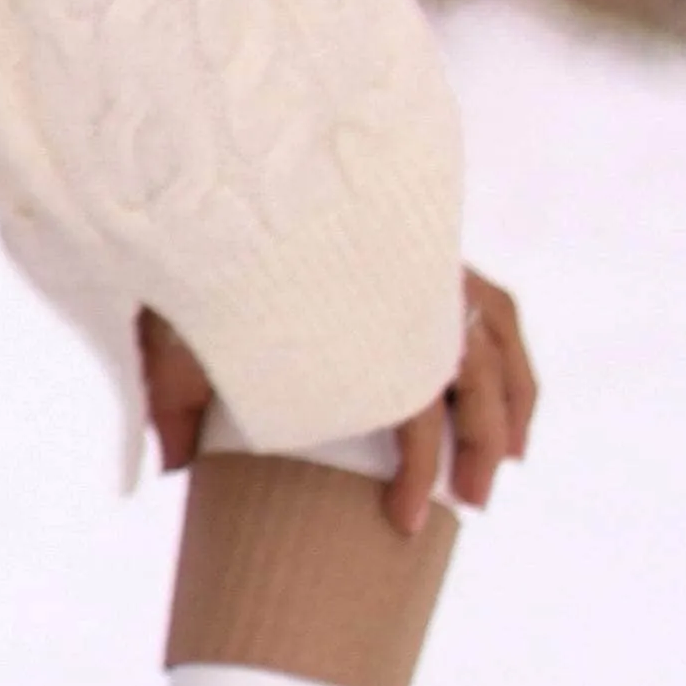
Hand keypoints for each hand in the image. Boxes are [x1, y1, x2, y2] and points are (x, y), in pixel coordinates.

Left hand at [137, 264, 538, 541]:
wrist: (220, 162)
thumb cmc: (196, 249)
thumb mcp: (175, 327)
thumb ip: (176, 399)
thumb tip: (174, 469)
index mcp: (353, 314)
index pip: (408, 405)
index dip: (416, 474)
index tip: (406, 523)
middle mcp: (403, 283)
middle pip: (469, 376)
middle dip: (477, 448)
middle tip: (470, 504)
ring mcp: (423, 260)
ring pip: (494, 341)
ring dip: (509, 406)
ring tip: (506, 463)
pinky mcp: (427, 245)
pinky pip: (494, 306)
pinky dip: (511, 355)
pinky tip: (508, 395)